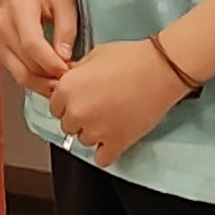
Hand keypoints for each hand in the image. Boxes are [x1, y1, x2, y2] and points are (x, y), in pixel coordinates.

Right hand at [0, 0, 82, 92]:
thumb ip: (66, 27)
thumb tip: (65, 57)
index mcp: (18, 9)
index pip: (31, 43)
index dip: (50, 62)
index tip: (69, 71)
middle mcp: (3, 27)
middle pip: (25, 63)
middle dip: (49, 77)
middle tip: (71, 83)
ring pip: (20, 74)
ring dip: (42, 85)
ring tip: (62, 86)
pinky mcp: (0, 51)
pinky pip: (17, 74)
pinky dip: (35, 82)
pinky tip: (51, 81)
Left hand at [47, 38, 187, 166]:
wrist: (160, 69)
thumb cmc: (129, 58)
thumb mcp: (93, 56)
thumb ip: (75, 74)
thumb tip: (69, 84)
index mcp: (66, 89)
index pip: (55, 107)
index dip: (69, 102)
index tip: (82, 99)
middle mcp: (76, 112)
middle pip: (68, 125)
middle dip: (80, 117)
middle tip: (100, 106)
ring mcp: (95, 131)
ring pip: (84, 141)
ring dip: (94, 132)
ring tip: (112, 117)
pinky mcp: (116, 143)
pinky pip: (102, 158)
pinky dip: (107, 150)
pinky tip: (115, 136)